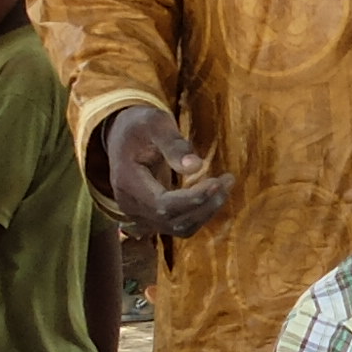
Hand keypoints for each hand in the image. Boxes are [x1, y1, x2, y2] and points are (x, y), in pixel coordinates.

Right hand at [95, 104, 231, 237]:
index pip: (162, 205)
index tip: (218, 181)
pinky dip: (199, 213)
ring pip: (179, 228)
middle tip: (228, 180)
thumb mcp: (155, 124)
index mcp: (127, 182)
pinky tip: (213, 193)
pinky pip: (179, 224)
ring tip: (225, 185)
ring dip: (206, 211)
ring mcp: (139, 215)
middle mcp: (130, 205)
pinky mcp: (150, 217)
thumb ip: (173, 145)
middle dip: (205, 205)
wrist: (122, 136)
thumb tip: (196, 166)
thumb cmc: (140, 125)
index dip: (193, 199)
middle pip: (173, 220)